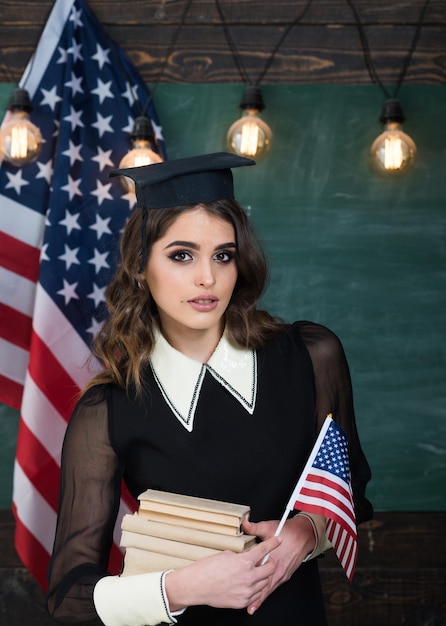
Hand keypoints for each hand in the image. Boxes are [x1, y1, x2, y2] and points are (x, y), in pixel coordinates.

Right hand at [165, 534, 281, 612]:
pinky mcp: (242, 602)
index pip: (264, 550)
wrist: (196, 586)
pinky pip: (255, 595)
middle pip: (270, 569)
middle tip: (265, 560)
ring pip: (264, 583)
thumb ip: (240, 556)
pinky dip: (254, 588)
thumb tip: (246, 557)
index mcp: (245, 562)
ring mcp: (247, 591)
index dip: (273, 543)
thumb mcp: (226, 554)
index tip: (278, 540)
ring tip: (253, 573)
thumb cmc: (207, 569)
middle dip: (269, 562)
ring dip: (262, 576)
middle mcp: (249, 577)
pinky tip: (247, 584)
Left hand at [241, 515, 316, 612]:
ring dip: (262, 596)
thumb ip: (255, 527)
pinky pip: (276, 584)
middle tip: (249, 607)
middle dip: (257, 597)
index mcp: (273, 559)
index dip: (253, 584)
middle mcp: (279, 569)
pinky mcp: (286, 574)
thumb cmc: (288, 531)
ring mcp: (283, 573)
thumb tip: (244, 524)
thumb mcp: (269, 527)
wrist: (304, 534)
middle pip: (266, 587)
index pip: (261, 575)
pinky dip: (269, 590)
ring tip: (253, 606)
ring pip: (271, 588)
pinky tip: (263, 594)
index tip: (245, 592)